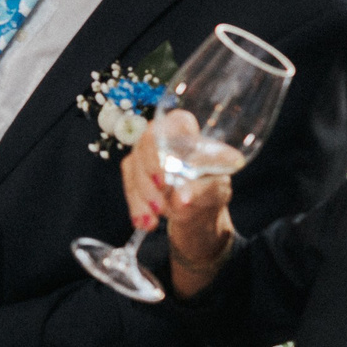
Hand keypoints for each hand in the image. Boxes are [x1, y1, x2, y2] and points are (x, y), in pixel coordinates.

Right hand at [120, 112, 236, 295]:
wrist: (199, 211)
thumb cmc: (212, 190)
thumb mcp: (217, 190)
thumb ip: (202, 191)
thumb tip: (181, 199)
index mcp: (188, 132)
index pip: (171, 124)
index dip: (164, 147)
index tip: (163, 178)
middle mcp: (163, 136)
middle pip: (145, 145)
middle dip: (149, 179)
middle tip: (160, 205)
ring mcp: (145, 153)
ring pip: (134, 167)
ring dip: (142, 197)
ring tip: (155, 220)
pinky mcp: (134, 171)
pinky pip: (129, 186)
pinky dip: (136, 206)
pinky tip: (146, 222)